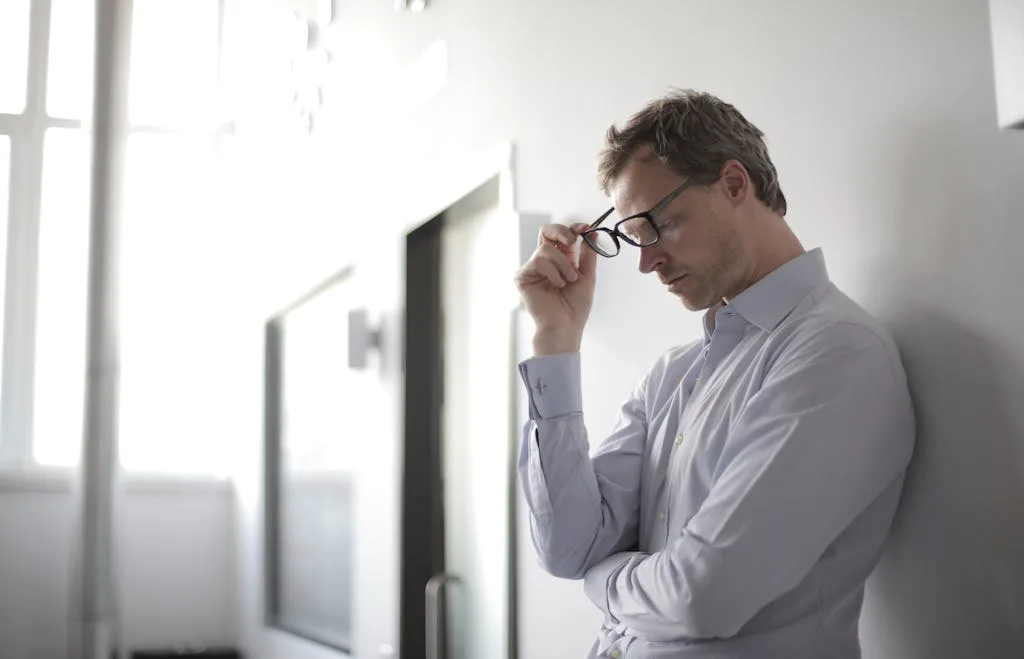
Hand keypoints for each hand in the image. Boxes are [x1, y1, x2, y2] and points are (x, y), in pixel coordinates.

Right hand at [514, 222, 597, 354]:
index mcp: (561, 259)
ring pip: (546, 248)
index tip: (585, 228)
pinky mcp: (523, 276)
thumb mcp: (587, 275)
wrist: (565, 325)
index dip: (573, 228)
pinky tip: (557, 285)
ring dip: (563, 264)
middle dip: (561, 232)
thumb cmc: (575, 306)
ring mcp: (533, 268)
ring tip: (568, 281)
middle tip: (572, 241)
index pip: (563, 235)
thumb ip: (588, 253)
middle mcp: (546, 261)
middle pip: (546, 231)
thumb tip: (593, 232)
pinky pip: (538, 261)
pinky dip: (552, 273)